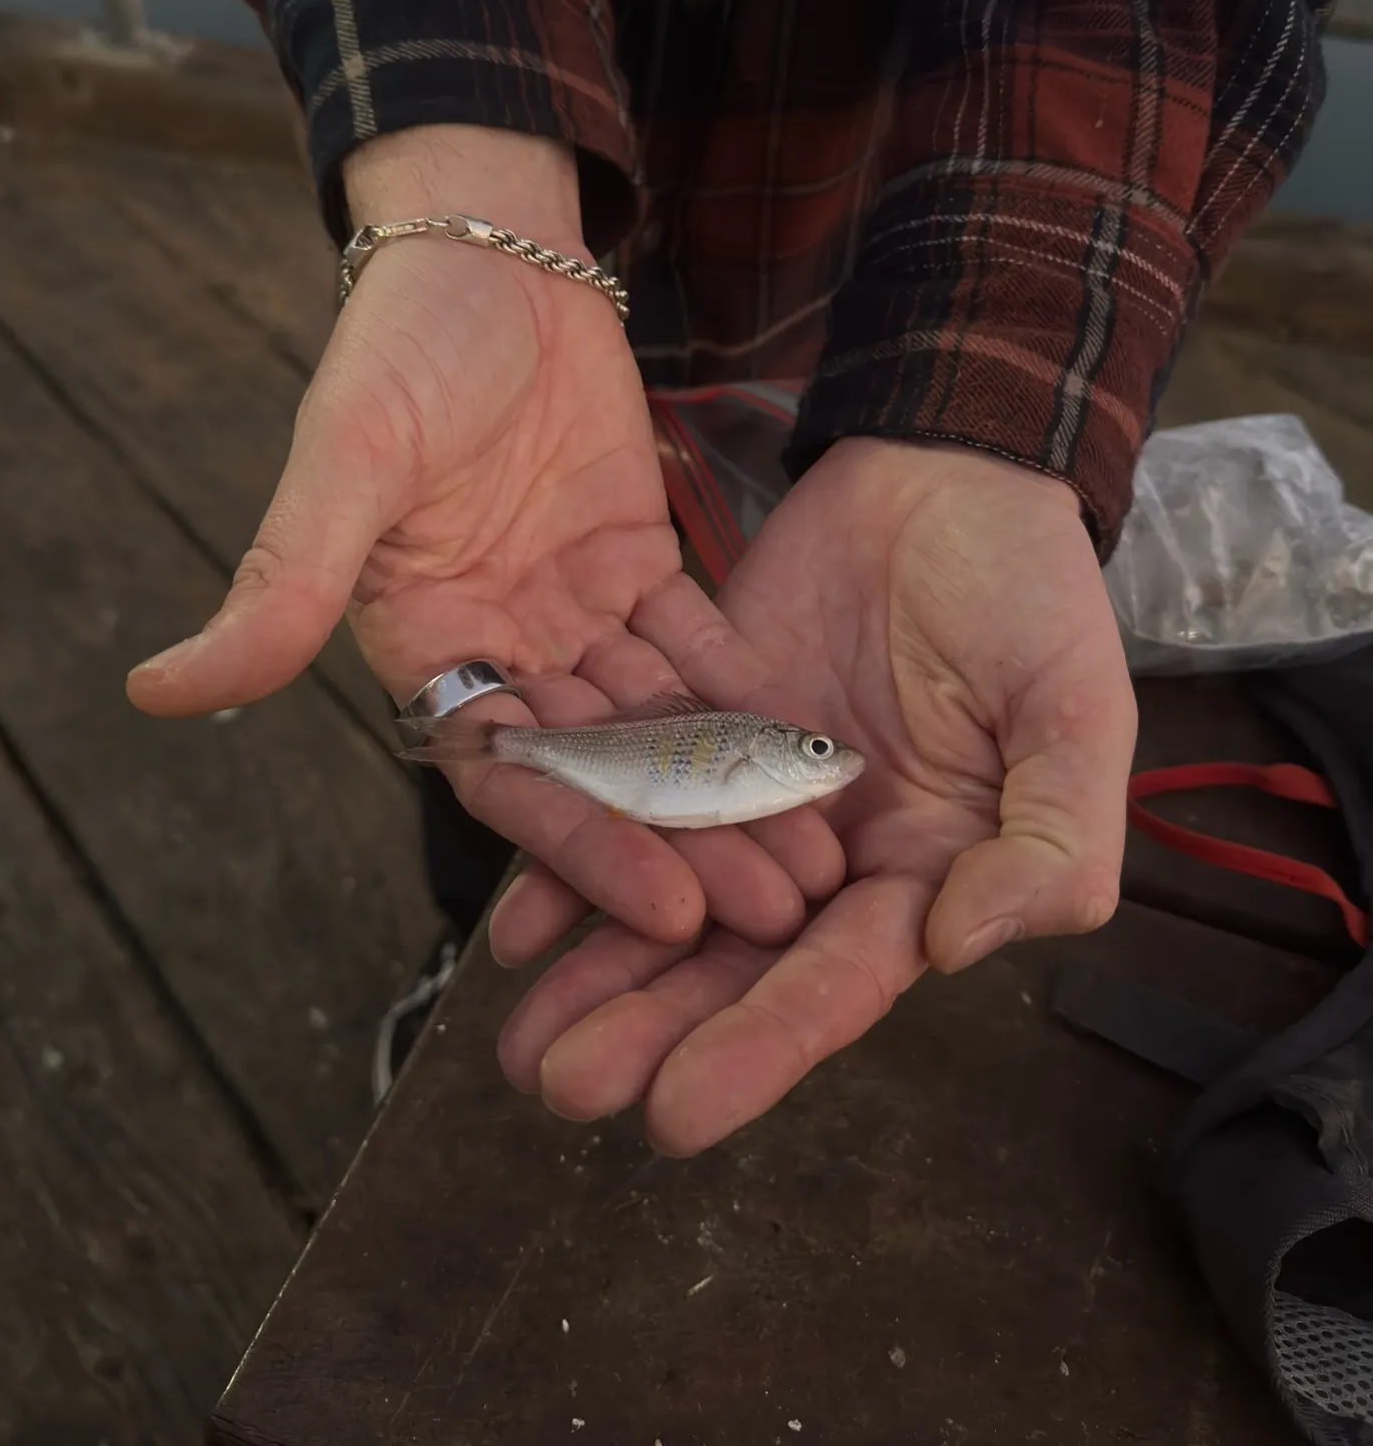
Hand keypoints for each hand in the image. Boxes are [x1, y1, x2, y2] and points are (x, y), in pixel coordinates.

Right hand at [126, 127, 842, 945]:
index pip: (510, 776)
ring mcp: (573, 611)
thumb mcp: (344, 463)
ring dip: (728, 784)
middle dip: (682, 836)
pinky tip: (811, 749)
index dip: (584, 844)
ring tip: (808, 857)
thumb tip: (154, 690)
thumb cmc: (400, 348)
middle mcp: (502, 649)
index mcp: (426, 649)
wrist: (489, 255)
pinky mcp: (637, 564)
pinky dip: (747, 694)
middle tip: (775, 912)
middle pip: (599, 767)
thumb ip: (282, 581)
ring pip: (657, 720)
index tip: (667, 911)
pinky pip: (697, 643)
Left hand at [493, 438, 1136, 1152]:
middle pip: (729, 960)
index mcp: (921, 872)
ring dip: (592, 967)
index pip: (835, 980)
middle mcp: (825, 856)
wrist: (941, 474)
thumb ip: (1048, 840)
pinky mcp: (693, 728)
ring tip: (518, 1041)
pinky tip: (514, 917)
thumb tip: (952, 950)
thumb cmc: (1028, 593)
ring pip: (663, 896)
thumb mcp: (1074, 714)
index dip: (760, 1046)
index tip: (676, 1113)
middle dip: (649, 1026)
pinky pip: (628, 797)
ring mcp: (749, 794)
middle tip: (565, 1088)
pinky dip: (572, 852)